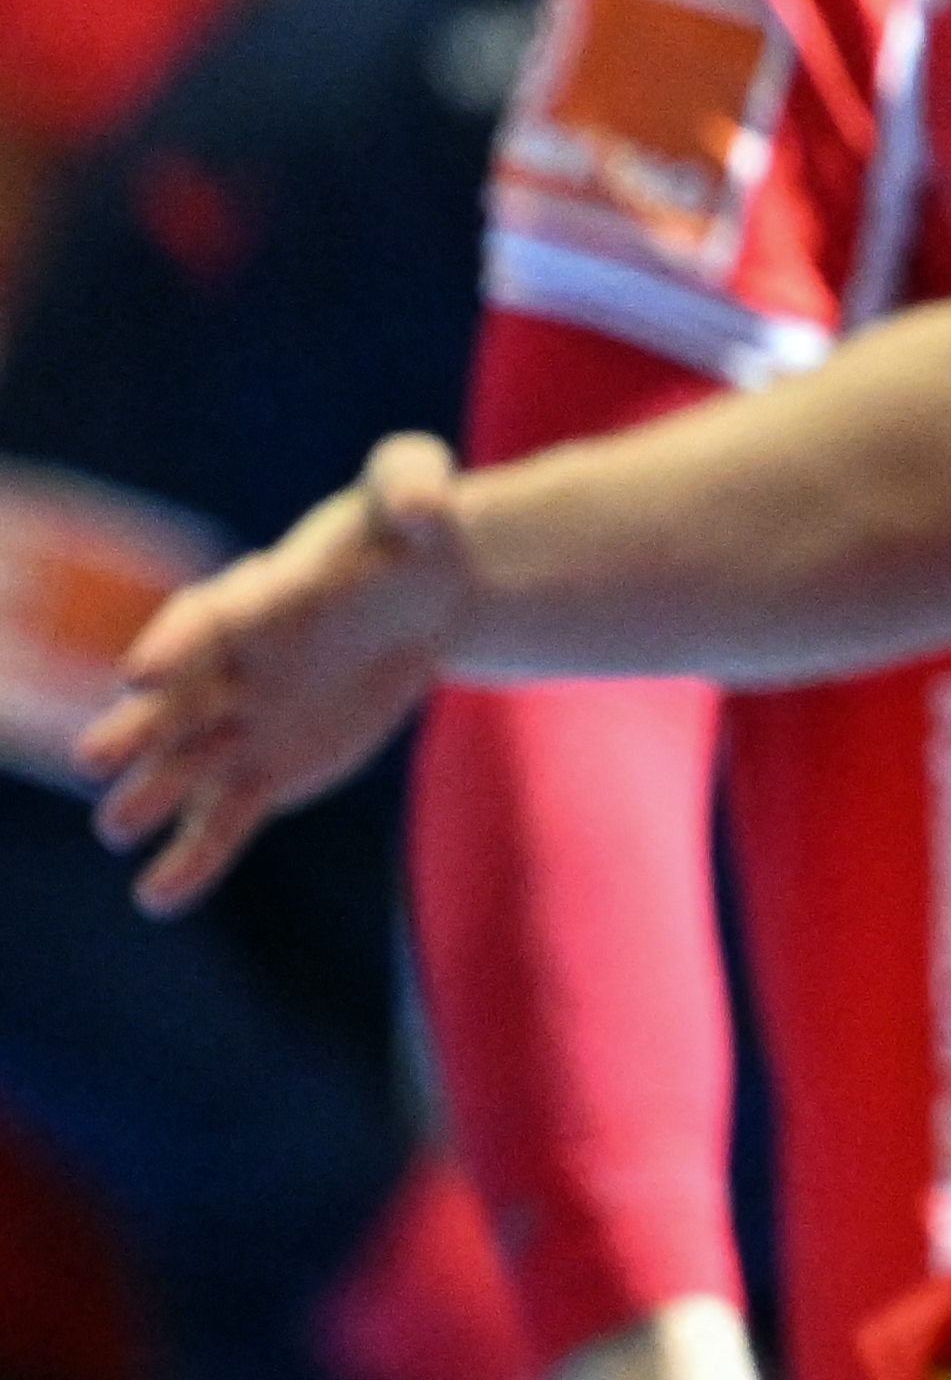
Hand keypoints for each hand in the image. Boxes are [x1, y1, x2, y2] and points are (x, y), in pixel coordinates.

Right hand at [80, 433, 476, 912]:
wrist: (425, 597)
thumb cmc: (409, 536)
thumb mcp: (414, 492)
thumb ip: (411, 481)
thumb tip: (422, 502)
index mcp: (255, 597)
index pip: (206, 620)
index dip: (175, 644)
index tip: (140, 672)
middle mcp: (229, 665)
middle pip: (175, 699)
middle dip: (138, 727)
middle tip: (97, 760)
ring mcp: (241, 722)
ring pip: (185, 765)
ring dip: (150, 795)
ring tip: (116, 827)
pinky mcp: (267, 770)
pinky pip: (225, 820)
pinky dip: (195, 858)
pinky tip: (159, 898)